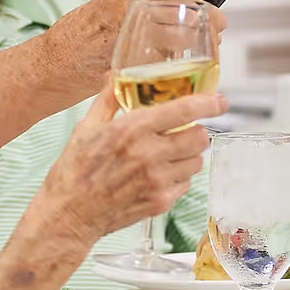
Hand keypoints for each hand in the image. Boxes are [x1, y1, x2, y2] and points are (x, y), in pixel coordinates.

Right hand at [39, 84, 220, 243]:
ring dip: (188, 155)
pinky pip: (185, 184)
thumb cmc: (75, 171)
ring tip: (168, 154)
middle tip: (183, 131)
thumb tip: (115, 75)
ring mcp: (157, 181)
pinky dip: (179, 177)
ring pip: (196, 161)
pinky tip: (159, 175)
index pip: (184, 110)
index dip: (208, 103)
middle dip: (196, 130)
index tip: (220, 100)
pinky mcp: (160, 202)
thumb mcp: (86, 127)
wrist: (69, 214)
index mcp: (132, 130)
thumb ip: (108, 99)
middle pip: (199, 137)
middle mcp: (149, 155)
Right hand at [46, 0, 225, 94]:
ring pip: (176, 37)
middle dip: (206, 16)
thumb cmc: (94, 26)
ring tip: (210, 42)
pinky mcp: (128, 64)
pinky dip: (181, 61)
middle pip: (176, 8)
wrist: (59, 62)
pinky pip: (166, 61)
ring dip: (198, 40)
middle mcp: (123, 8)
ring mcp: (125, 37)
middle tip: (220, 21)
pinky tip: (190, 61)